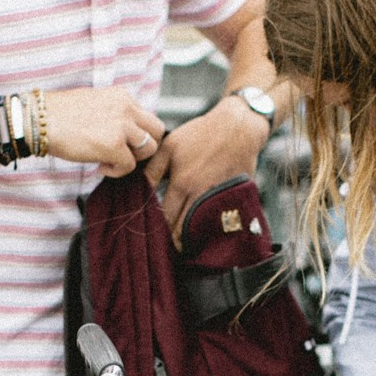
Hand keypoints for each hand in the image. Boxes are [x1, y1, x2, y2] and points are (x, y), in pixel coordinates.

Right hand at [44, 87, 164, 175]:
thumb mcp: (94, 103)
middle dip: (144, 146)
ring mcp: (122, 126)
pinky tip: (100, 167)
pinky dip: (117, 171)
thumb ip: (114, 113)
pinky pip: (129, 165)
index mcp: (122, 96)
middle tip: (124, 154)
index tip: (119, 141)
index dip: (137, 134)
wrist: (39, 120)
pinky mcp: (114, 145)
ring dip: (132, 159)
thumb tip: (123, 132)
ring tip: (110, 160)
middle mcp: (126, 108)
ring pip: (149, 148)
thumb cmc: (59, 114)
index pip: (146, 117)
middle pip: (157, 131)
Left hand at [143, 92, 268, 241]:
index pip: (166, 218)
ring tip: (181, 246)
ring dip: (190, 239)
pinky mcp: (233, 200)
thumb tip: (137, 189)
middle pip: (183, 230)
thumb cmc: (201, 134)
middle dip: (172, 241)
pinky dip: (210, 230)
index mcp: (182, 183)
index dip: (157, 230)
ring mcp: (218, 200)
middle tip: (164, 247)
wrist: (238, 127)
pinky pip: (219, 223)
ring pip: (200, 230)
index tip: (151, 238)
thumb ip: (152, 170)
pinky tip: (202, 233)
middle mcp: (200, 195)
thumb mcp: (170, 146)